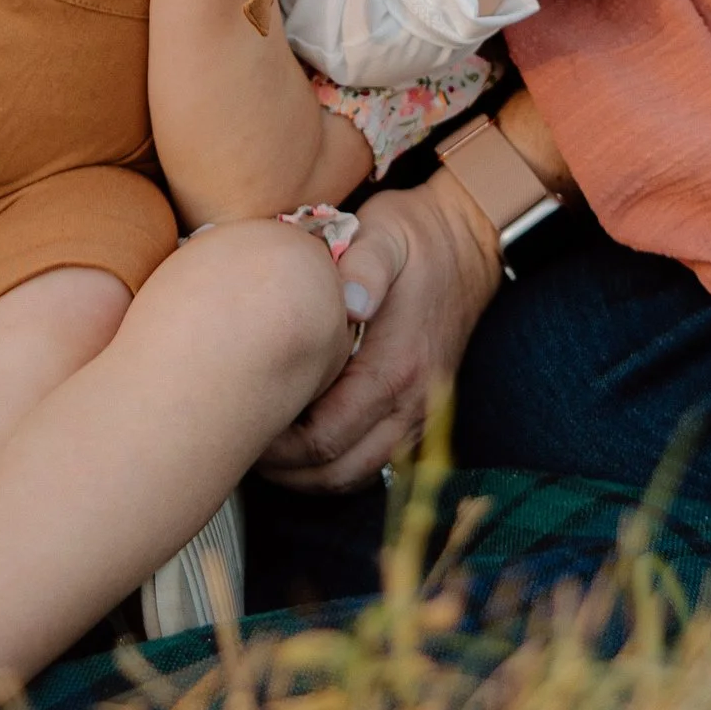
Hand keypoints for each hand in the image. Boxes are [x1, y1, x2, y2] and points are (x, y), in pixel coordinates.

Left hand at [259, 170, 502, 488]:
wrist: (468, 239)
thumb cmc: (417, 237)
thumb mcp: (386, 234)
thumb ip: (366, 265)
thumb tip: (349, 302)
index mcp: (396, 369)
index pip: (326, 439)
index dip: (278, 449)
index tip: (243, 426)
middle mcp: (413, 403)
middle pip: (339, 473)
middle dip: (286, 472)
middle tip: (243, 446)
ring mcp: (421, 411)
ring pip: (358, 474)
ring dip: (311, 475)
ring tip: (268, 451)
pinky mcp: (422, 409)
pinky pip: (376, 459)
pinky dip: (339, 463)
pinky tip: (306, 441)